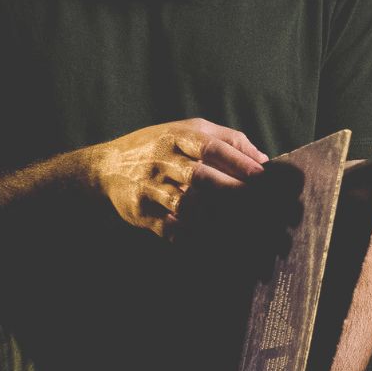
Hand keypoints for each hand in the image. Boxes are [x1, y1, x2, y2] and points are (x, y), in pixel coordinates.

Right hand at [91, 118, 267, 240]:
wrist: (109, 165)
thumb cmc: (161, 146)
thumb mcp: (189, 131)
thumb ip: (227, 140)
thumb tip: (262, 160)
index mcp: (177, 137)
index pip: (211, 147)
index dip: (238, 161)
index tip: (261, 176)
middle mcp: (162, 160)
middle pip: (200, 176)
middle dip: (231, 190)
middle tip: (258, 204)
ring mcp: (149, 187)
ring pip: (185, 205)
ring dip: (214, 216)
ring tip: (240, 225)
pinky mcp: (141, 212)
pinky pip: (169, 227)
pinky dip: (191, 235)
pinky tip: (211, 239)